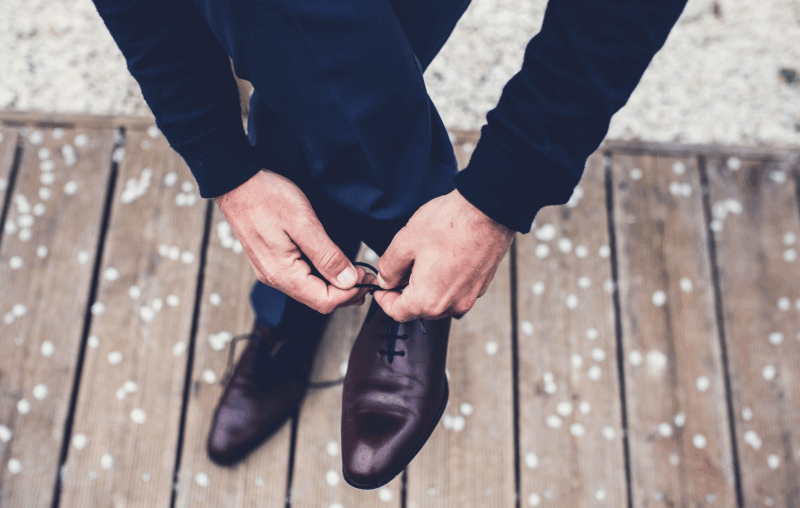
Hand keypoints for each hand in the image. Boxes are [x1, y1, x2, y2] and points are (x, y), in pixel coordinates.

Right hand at [215, 169, 374, 313]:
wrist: (237, 183)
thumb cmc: (267, 197)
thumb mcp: (303, 223)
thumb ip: (326, 255)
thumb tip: (347, 281)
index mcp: (282, 273)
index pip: (323, 301)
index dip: (349, 293)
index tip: (366, 276)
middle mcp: (275, 278)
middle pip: (317, 300)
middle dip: (345, 292)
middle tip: (365, 275)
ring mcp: (272, 271)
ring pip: (310, 291)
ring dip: (334, 285)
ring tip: (354, 270)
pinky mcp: (272, 262)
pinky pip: (301, 279)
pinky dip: (321, 276)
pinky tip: (332, 265)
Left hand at [373, 189, 514, 320]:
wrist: (488, 210)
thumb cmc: (449, 224)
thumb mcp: (405, 242)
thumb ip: (389, 267)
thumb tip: (386, 280)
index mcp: (429, 300)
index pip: (397, 312)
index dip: (384, 299)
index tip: (380, 287)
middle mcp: (452, 305)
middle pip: (419, 308)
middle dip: (405, 291)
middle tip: (401, 267)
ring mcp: (469, 296)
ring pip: (438, 300)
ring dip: (426, 286)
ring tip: (424, 258)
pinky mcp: (481, 285)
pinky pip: (456, 290)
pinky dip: (445, 280)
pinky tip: (443, 257)